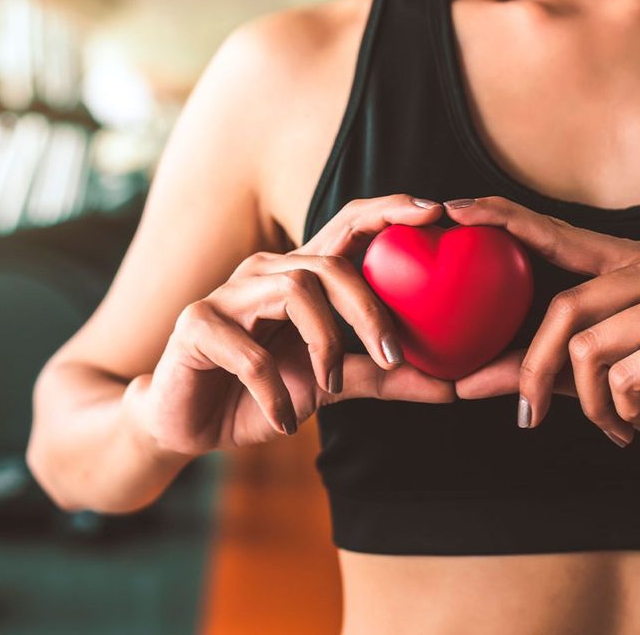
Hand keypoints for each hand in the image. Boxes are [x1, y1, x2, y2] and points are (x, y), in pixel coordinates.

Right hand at [128, 195, 455, 456]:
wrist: (187, 427)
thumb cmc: (256, 397)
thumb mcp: (328, 389)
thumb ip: (382, 379)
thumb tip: (452, 386)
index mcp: (297, 279)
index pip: (346, 228)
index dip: (388, 211)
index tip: (437, 215)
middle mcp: (263, 274)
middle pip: (327, 262)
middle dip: (370, 307)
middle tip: (396, 356)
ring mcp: (226, 295)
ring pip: (294, 290)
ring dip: (324, 345)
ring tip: (329, 391)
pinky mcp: (196, 326)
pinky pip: (250, 353)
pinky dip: (276, 393)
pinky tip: (284, 421)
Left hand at [449, 196, 639, 493]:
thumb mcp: (600, 383)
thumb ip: (540, 369)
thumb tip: (463, 379)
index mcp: (639, 265)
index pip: (562, 236)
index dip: (507, 219)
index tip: (455, 207)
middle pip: (563, 308)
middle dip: (534, 371)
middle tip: (528, 416)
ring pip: (588, 348)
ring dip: (591, 403)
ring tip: (618, 421)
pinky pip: (623, 377)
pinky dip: (624, 412)